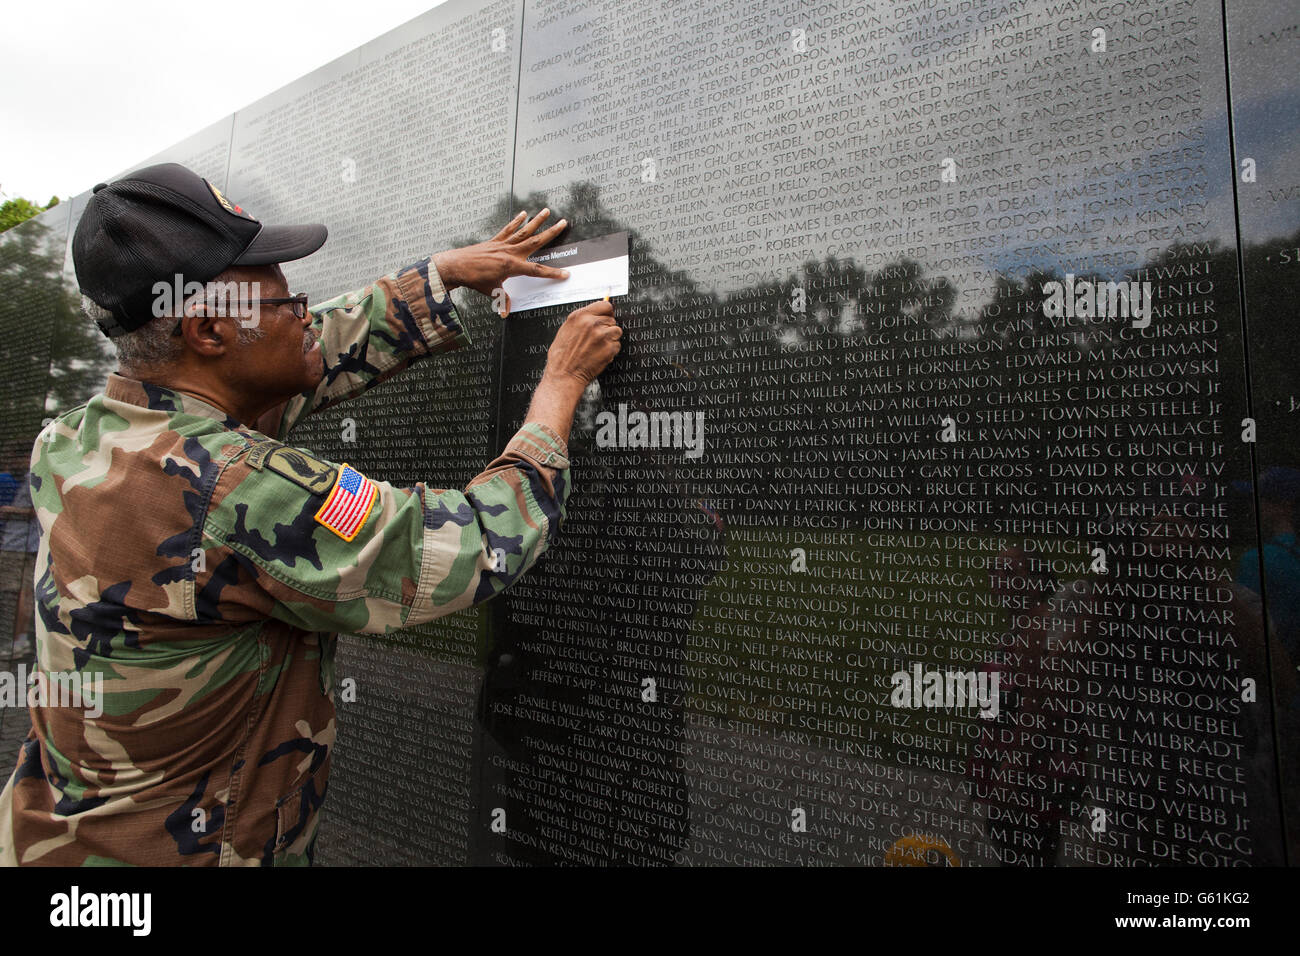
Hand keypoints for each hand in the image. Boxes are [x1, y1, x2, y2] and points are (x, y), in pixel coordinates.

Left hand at [432, 209, 570, 297]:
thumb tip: (506, 313)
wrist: (456, 266)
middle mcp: (510, 252)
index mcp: (512, 266)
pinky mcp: (495, 241)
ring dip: (536, 221)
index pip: (537, 270)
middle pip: (535, 241)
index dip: (552, 273)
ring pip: (524, 231)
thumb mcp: (491, 291)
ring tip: (547, 211)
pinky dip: (516, 221)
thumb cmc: (474, 279)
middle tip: (563, 223)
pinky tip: (524, 214)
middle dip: (551, 233)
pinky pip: (508, 229)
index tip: (565, 273)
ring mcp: (503, 244)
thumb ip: (502, 300)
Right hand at [543, 300, 621, 387]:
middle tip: (597, 338)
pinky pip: (617, 345)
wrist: (564, 375)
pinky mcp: (609, 348)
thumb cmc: (562, 356)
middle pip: (612, 319)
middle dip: (607, 328)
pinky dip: (611, 350)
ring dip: (610, 338)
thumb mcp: (566, 330)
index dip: (607, 312)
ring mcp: (602, 336)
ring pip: (616, 331)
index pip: (605, 305)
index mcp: (580, 316)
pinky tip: (599, 354)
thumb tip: (596, 313)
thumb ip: (582, 320)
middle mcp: (592, 323)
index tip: (606, 317)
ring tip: (598, 347)